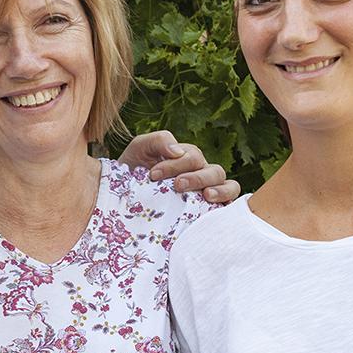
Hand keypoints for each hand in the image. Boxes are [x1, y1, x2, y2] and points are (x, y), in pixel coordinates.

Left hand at [117, 130, 239, 203]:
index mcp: (188, 158)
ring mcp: (207, 193)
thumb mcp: (140, 148)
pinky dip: (227, 206)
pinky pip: (227, 208)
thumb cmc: (132, 170)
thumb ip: (158, 140)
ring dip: (221, 190)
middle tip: (177, 185)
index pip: (193, 158)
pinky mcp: (206, 212)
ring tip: (206, 196)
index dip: (176, 165)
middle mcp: (201, 173)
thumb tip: (178, 151)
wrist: (123, 195)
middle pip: (215, 171)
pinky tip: (216, 212)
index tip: (153, 174)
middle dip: (197, 177)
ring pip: (229, 186)